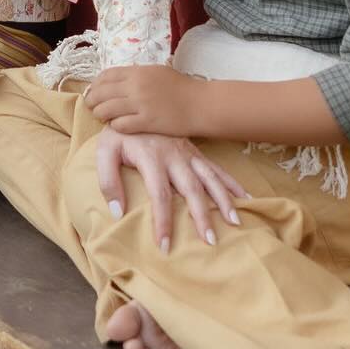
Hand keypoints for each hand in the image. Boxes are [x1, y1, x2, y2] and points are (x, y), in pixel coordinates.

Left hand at [84, 61, 197, 136]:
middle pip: (101, 93)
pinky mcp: (147, 122)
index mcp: (137, 72)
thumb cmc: (182, 88)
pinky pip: (120, 125)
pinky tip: (118, 126)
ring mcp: (140, 104)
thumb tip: (117, 80)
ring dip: (101, 114)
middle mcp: (135, 86)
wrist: (201, 104)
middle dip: (92, 101)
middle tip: (91, 107)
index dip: (95, 84)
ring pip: (106, 109)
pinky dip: (115, 126)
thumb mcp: (157, 72)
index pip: (105, 76)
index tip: (93, 91)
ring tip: (103, 118)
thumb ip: (136, 75)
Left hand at [96, 130, 247, 251]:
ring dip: (223, 200)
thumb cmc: (119, 133)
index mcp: (152, 157)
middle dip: (202, 216)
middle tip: (210, 241)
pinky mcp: (195, 151)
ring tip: (234, 222)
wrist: (133, 102)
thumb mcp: (104, 151)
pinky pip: (216, 168)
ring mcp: (188, 153)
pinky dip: (231, 183)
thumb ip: (108, 180)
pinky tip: (245, 198)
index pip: (159, 195)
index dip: (163, 221)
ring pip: (210, 178)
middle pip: (192, 188)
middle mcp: (175, 155)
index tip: (165, 246)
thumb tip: (118, 213)